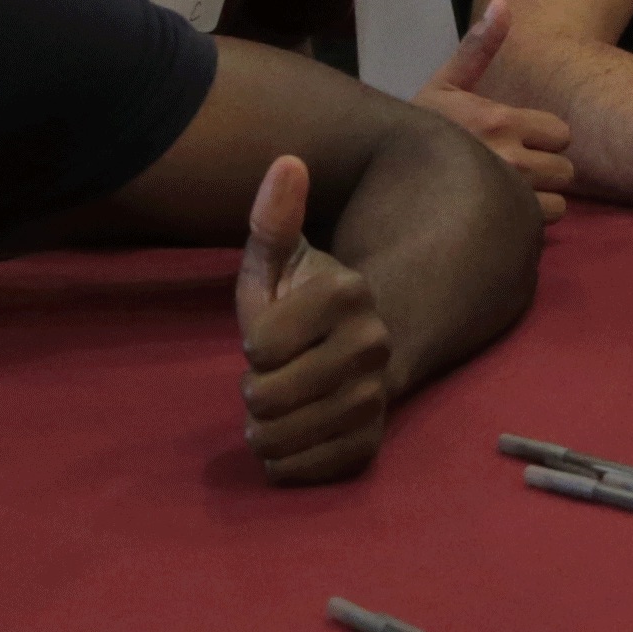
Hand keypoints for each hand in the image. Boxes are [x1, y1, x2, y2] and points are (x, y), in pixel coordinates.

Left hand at [232, 154, 395, 479]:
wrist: (357, 348)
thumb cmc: (301, 300)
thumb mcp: (279, 256)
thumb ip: (273, 216)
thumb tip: (288, 161)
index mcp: (348, 293)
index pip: (261, 345)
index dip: (255, 343)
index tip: (274, 332)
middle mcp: (373, 345)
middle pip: (266, 396)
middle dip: (255, 388)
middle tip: (275, 373)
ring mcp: (378, 398)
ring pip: (279, 439)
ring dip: (263, 427)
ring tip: (282, 404)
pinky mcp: (372, 444)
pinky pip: (301, 470)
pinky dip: (284, 460)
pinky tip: (294, 434)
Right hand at [411, 0, 574, 214]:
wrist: (378, 175)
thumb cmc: (418, 128)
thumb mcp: (446, 83)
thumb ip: (479, 47)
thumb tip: (504, 3)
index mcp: (503, 121)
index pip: (562, 133)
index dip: (544, 137)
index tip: (518, 140)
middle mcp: (512, 162)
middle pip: (565, 171)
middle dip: (545, 171)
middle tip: (514, 169)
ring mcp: (506, 201)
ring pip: (557, 205)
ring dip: (538, 202)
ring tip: (506, 195)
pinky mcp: (500, 230)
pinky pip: (537, 230)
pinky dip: (525, 227)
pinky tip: (499, 217)